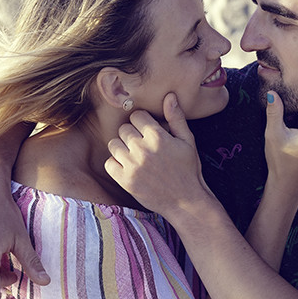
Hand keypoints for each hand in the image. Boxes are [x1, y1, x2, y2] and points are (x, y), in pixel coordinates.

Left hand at [105, 93, 212, 217]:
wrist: (185, 202)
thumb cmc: (188, 169)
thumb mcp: (188, 141)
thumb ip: (176, 118)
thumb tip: (169, 96)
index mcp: (158, 137)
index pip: (136, 116)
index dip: (142, 122)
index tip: (148, 131)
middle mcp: (143, 149)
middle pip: (124, 129)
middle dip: (132, 134)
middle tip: (142, 145)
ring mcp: (133, 166)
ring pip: (113, 144)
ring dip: (122, 148)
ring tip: (134, 155)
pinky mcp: (126, 181)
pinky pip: (109, 163)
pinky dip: (116, 164)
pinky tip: (128, 167)